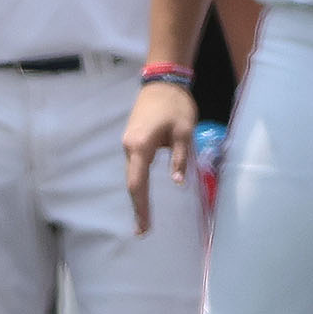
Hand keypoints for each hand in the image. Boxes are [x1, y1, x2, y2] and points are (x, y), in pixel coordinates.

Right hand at [122, 79, 196, 235]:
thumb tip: (177, 184)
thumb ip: (179, 159)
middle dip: (137, 207)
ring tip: (143, 217)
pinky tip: (143, 193)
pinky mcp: (132, 139)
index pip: (138, 184)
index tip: (144, 226)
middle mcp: (129, 147)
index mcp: (140, 147)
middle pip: (131, 183)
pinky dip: (138, 183)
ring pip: (131, 174)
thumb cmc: (175, 106)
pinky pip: (133, 166)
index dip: (141, 207)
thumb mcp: (184, 133)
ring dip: (138, 196)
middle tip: (143, 230)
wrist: (162, 83)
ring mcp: (128, 143)